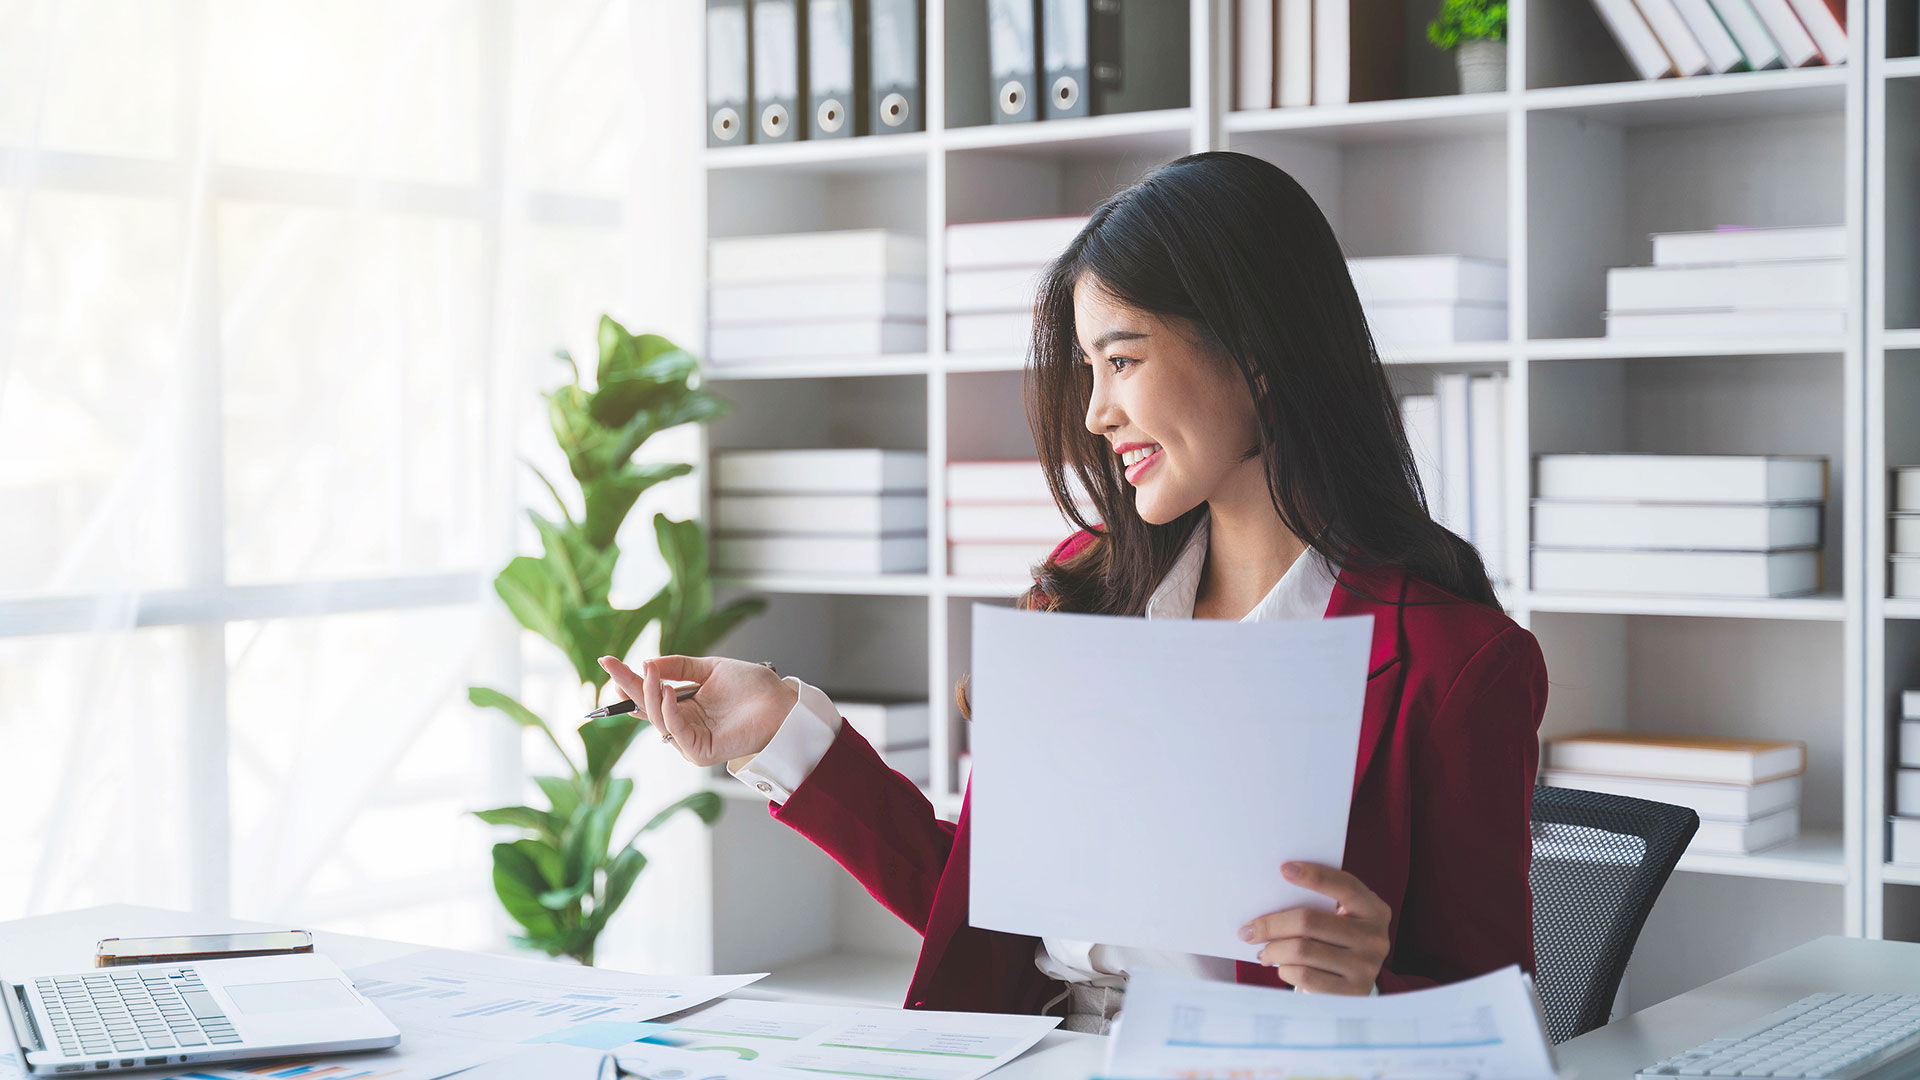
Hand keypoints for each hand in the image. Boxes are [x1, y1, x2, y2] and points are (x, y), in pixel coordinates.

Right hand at [597, 655, 798, 767]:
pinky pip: (677, 732)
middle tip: (610, 663)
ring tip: (649, 672)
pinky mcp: (700, 752)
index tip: (608, 660)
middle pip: (647, 706)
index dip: (629, 679)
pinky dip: (669, 712)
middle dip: (628, 685)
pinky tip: (668, 692)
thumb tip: (647, 664)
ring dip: (650, 694)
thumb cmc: (753, 687)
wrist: (781, 702)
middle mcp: (685, 724)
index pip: (650, 694)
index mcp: (685, 705)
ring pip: (657, 718)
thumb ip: (679, 667)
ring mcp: (691, 740)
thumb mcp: (710, 669)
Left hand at [1238, 861, 1391, 993]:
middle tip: (1247, 931)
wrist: (1349, 987)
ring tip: (1263, 952)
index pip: (1345, 886)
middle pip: (1309, 920)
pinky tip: (1282, 968)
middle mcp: (1376, 938)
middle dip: (1271, 924)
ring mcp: (1366, 967)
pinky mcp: (1351, 993)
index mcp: (1374, 910)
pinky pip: (1304, 976)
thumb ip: (1315, 906)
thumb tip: (1266, 898)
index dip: (1314, 876)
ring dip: (1273, 951)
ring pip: (1301, 950)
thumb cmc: (1334, 943)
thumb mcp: (1336, 920)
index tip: (1283, 869)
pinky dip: (1285, 971)